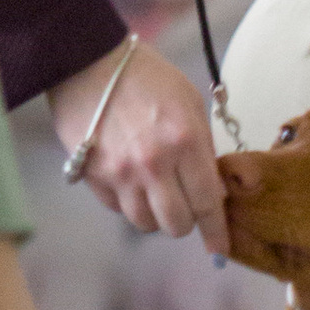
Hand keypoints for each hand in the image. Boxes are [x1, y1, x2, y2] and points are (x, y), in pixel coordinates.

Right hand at [47, 38, 227, 254]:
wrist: (88, 61)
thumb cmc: (146, 76)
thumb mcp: (189, 102)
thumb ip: (203, 146)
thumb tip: (213, 187)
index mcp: (185, 141)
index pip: (208, 202)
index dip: (216, 230)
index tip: (221, 249)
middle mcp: (154, 163)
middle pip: (176, 224)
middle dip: (184, 221)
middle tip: (184, 205)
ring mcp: (120, 173)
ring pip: (145, 223)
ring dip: (154, 214)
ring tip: (154, 189)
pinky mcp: (93, 175)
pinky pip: (117, 208)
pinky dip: (127, 202)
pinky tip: (128, 178)